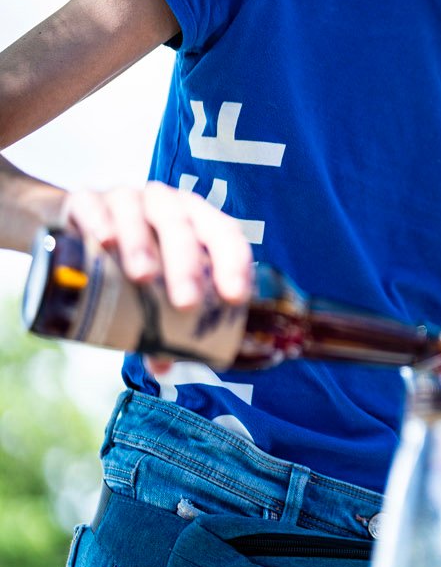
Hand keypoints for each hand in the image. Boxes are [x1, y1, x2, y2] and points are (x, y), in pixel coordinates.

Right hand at [60, 181, 253, 312]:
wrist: (80, 224)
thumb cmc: (132, 257)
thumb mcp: (152, 286)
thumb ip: (161, 322)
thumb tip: (165, 368)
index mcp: (195, 219)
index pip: (224, 234)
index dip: (234, 263)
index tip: (235, 298)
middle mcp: (164, 203)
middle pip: (182, 226)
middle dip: (187, 264)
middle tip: (186, 303)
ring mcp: (125, 198)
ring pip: (138, 213)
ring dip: (143, 244)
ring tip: (143, 277)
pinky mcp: (86, 201)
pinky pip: (93, 205)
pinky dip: (99, 221)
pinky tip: (103, 241)